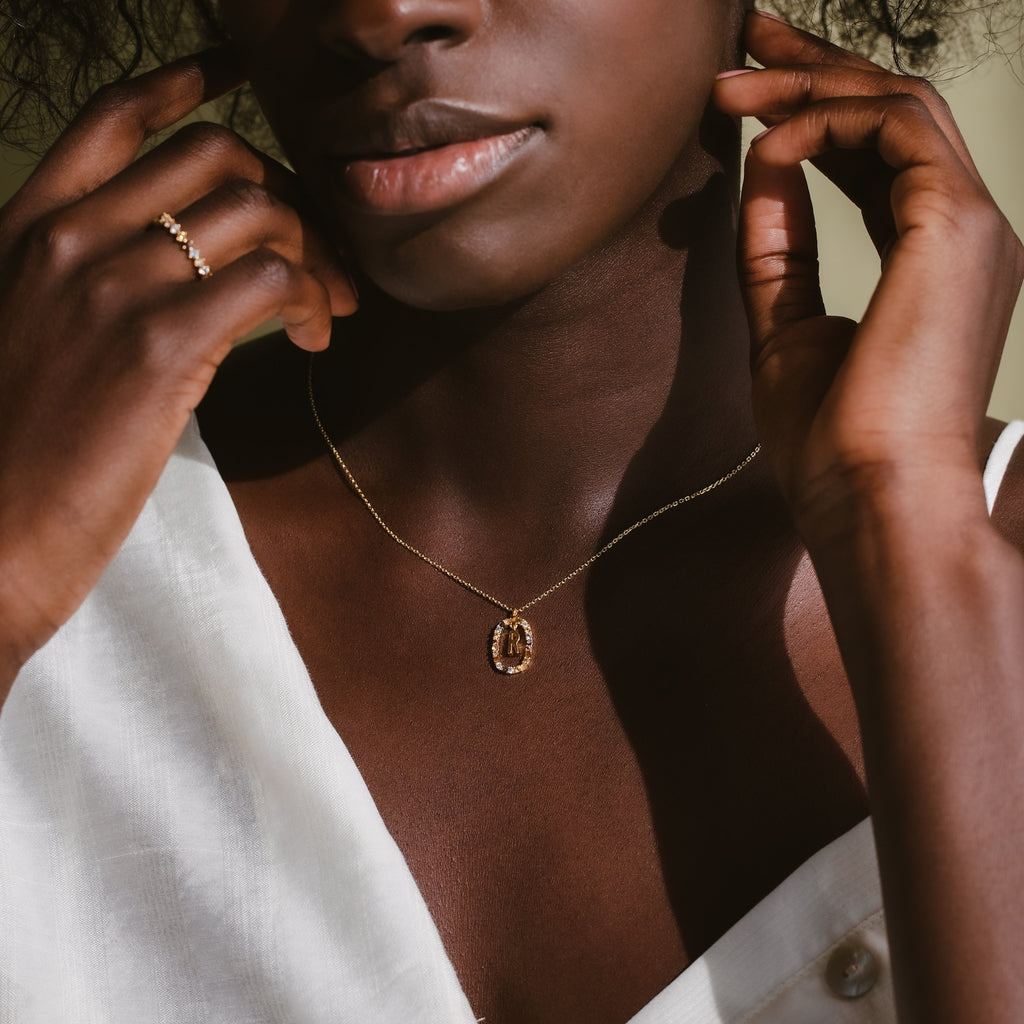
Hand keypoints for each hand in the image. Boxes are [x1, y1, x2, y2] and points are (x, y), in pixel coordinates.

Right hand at [0, 47, 356, 680]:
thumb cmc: (16, 450)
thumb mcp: (34, 334)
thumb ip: (91, 282)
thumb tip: (185, 270)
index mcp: (29, 227)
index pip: (115, 116)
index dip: (188, 81)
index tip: (240, 74)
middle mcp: (68, 237)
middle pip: (217, 156)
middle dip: (290, 196)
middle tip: (323, 253)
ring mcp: (112, 285)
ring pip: (257, 212)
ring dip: (318, 253)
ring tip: (334, 305)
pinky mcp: (159, 343)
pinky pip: (274, 280)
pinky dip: (315, 299)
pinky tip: (316, 336)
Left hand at [713, 11, 1023, 546]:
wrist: (869, 496)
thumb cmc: (832, 439)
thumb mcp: (785, 327)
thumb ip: (779, 247)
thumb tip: (760, 171)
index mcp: (933, 259)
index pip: (878, 156)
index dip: (815, 111)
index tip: (752, 90)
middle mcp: (965, 230)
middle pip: (892, 111)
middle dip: (813, 67)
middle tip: (744, 39)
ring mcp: (973, 223)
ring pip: (897, 104)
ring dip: (808, 85)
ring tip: (730, 86)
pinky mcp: (961, 224)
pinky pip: (893, 130)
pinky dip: (822, 123)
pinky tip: (765, 143)